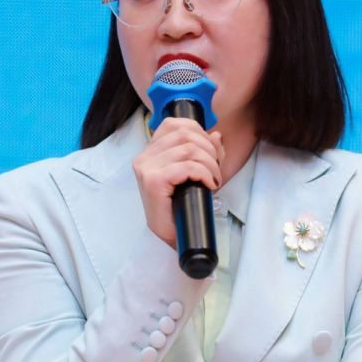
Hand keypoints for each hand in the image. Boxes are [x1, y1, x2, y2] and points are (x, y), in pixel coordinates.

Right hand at [132, 118, 224, 246]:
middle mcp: (144, 157)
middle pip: (185, 134)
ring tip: (213, 179)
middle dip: (209, 149)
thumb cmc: (181, 208)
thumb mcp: (196, 174)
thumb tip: (217, 135)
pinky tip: (209, 185)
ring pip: (189, 149)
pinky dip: (204, 173)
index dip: (199, 132)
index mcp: (150, 152)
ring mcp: (146, 168)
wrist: (171, 238)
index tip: (210, 152)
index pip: (174, 124)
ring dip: (210, 163)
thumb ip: (205, 152)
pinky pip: (187, 166)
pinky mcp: (153, 181)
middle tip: (215, 170)